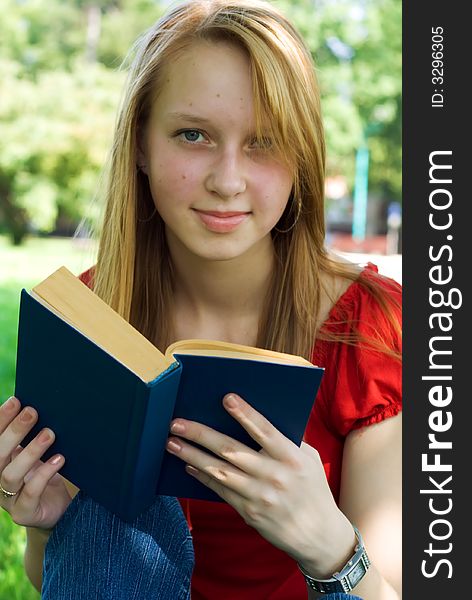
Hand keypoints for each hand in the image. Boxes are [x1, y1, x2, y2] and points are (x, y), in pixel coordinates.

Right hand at [0, 396, 71, 529]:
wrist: (57, 507)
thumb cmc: (44, 472)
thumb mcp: (36, 452)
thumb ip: (32, 435)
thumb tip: (38, 406)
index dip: (1, 419)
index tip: (16, 400)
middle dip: (14, 431)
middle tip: (32, 412)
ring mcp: (8, 499)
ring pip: (11, 475)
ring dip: (30, 452)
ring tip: (49, 434)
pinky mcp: (24, 513)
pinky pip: (30, 493)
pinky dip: (44, 474)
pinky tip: (59, 459)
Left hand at [166, 393, 355, 577]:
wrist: (318, 536)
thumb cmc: (313, 489)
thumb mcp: (309, 459)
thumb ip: (287, 440)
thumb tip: (257, 418)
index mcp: (291, 458)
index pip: (264, 431)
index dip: (245, 414)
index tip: (226, 398)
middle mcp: (274, 476)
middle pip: (231, 450)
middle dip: (201, 434)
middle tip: (176, 422)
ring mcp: (259, 496)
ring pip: (219, 471)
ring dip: (193, 455)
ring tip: (172, 443)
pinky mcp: (248, 512)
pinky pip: (220, 490)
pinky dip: (203, 476)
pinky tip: (188, 464)